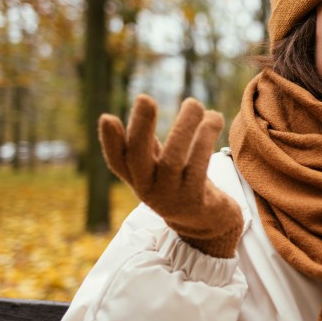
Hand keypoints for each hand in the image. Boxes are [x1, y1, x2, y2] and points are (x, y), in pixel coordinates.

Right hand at [98, 95, 242, 257]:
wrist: (211, 222)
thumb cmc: (183, 186)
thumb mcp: (161, 168)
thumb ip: (149, 146)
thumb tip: (135, 108)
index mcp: (138, 179)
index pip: (118, 162)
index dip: (110, 142)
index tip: (107, 117)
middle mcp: (149, 190)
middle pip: (138, 158)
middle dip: (140, 127)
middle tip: (145, 98)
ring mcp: (172, 197)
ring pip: (173, 159)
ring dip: (184, 126)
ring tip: (194, 103)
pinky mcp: (196, 200)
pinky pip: (199, 166)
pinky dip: (205, 139)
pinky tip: (214, 118)